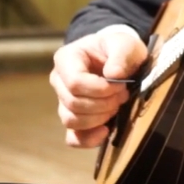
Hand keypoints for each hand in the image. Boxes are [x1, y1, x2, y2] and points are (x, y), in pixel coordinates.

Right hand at [49, 30, 147, 147]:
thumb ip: (121, 54)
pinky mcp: (74, 118)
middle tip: (123, 95)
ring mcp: (63, 101)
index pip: (75, 82)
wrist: (120, 57)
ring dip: (99, 118)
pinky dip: (88, 139)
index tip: (121, 85)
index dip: (100, 89)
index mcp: (66, 59)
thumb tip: (113, 75)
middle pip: (73, 103)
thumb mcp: (124, 43)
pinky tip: (106, 132)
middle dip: (103, 104)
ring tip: (117, 105)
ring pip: (72, 120)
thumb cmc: (118, 47)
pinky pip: (73, 137)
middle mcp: (59, 81)